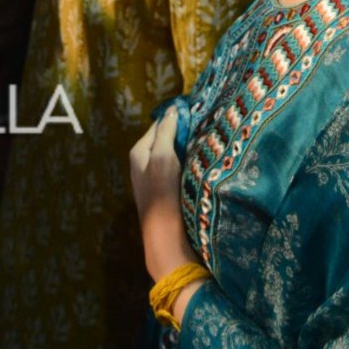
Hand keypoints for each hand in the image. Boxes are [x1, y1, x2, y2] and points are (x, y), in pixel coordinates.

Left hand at [129, 108, 199, 281]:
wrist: (167, 240)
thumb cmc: (163, 195)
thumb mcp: (162, 158)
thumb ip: (165, 133)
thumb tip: (171, 110)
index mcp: (139, 151)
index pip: (159, 125)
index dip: (176, 117)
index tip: (197, 108)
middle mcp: (144, 162)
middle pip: (166, 139)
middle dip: (183, 131)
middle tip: (207, 123)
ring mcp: (156, 178)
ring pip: (174, 154)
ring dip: (188, 147)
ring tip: (208, 139)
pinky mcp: (168, 191)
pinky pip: (179, 169)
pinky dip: (189, 162)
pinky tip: (203, 161)